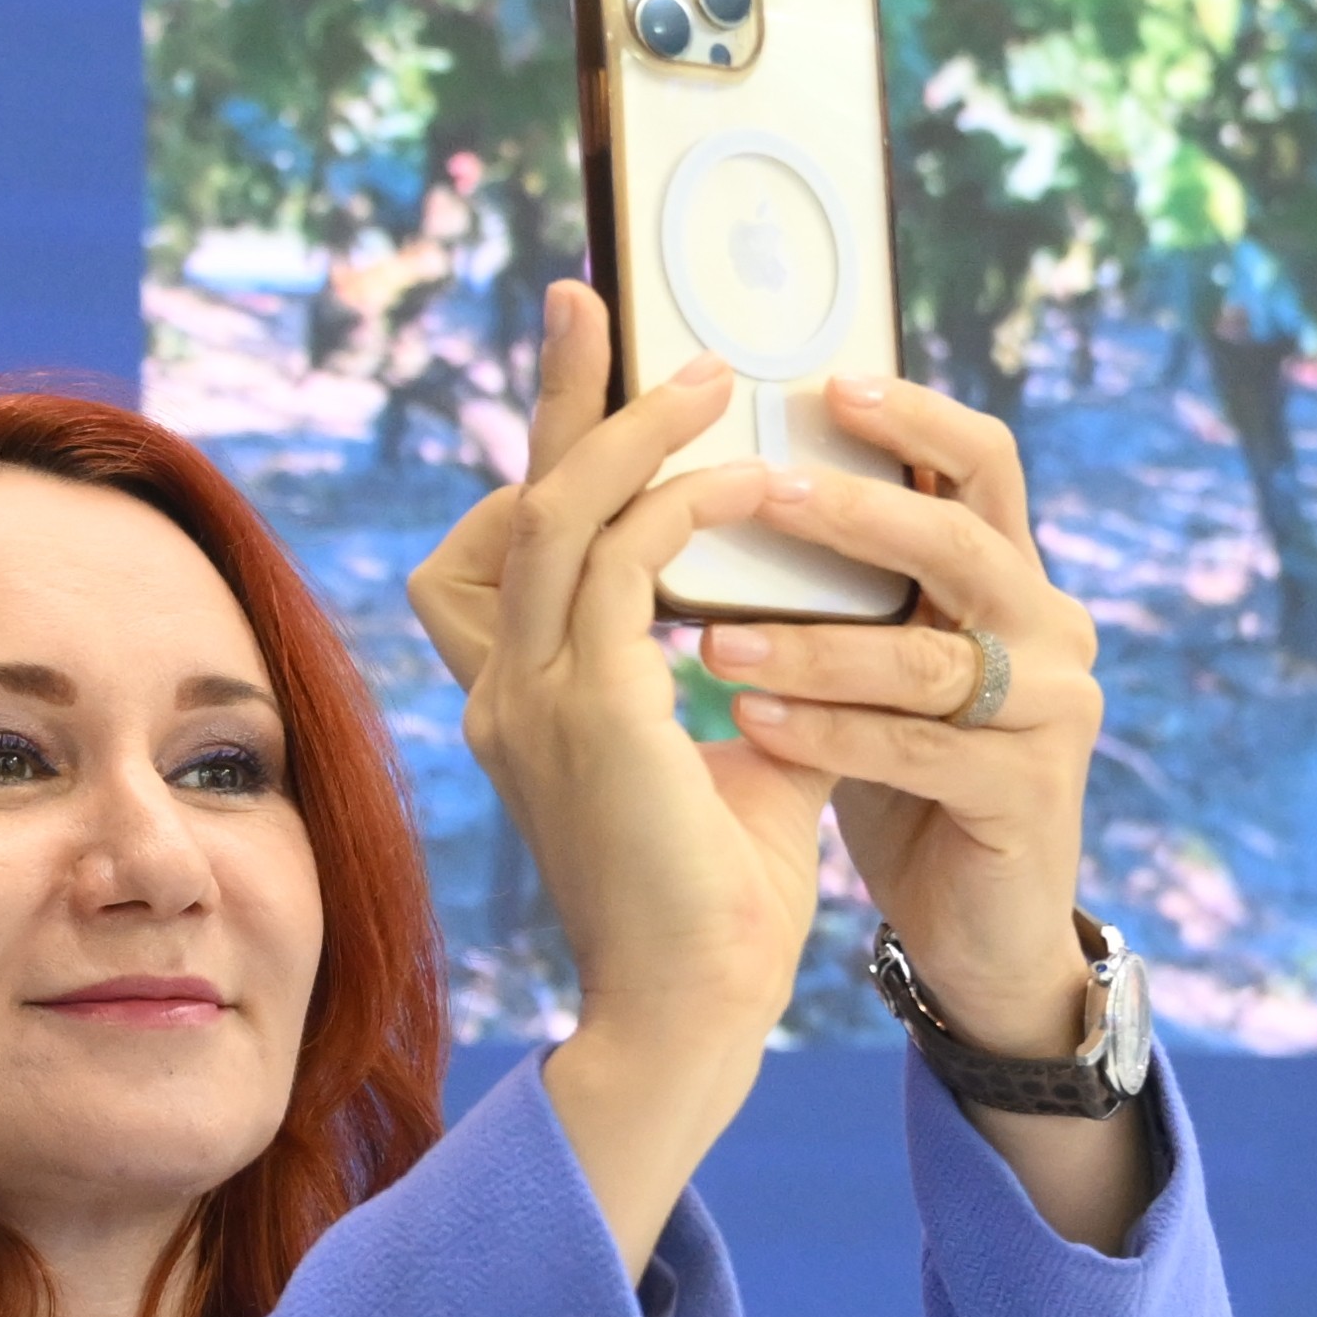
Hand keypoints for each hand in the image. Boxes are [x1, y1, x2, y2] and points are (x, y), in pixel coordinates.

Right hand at [410, 285, 837, 1252]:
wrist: (693, 1017)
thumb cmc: (719, 907)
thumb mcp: (738, 759)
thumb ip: (749, 673)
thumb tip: (814, 606)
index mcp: (524, 703)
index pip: (503, 547)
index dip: (549, 459)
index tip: (603, 386)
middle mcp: (506, 692)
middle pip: (512, 500)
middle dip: (557, 394)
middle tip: (592, 300)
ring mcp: (533, 701)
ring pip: (557, 511)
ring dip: (631, 427)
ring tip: (708, 373)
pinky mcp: (590, 714)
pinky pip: (622, 562)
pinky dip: (681, 505)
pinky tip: (746, 481)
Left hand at [680, 373, 1105, 1063]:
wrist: (973, 933)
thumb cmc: (904, 781)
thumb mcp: (873, 666)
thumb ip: (841, 586)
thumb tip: (720, 486)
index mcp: (1012, 579)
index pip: (982, 463)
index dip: (914, 416)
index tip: (827, 382)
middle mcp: (1051, 629)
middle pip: (959, 539)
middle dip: (853, 512)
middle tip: (758, 489)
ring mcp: (1054, 711)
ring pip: (926, 656)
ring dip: (812, 646)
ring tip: (713, 641)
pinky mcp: (1030, 793)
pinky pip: (915, 750)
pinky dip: (825, 735)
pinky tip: (746, 728)